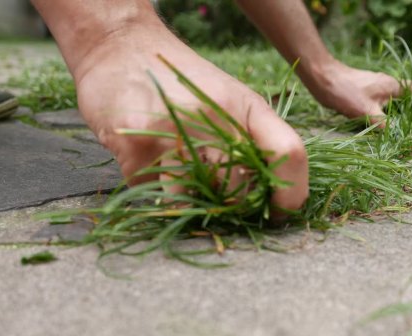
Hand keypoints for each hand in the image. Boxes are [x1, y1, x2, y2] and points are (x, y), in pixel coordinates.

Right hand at [72, 24, 308, 211]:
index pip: (290, 153)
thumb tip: (274, 203)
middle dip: (233, 204)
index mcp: (247, 107)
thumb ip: (255, 141)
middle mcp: (216, 119)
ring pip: (199, 203)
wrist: (119, 47)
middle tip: (216, 191)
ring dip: (192, 199)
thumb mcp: (230, 100)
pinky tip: (150, 158)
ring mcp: (175, 135)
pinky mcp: (139, 151)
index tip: (280, 212)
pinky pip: (159, 196)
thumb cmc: (181, 84)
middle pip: (242, 191)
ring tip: (178, 167)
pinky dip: (157, 187)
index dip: (293, 194)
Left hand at [303, 61, 411, 125]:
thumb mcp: (366, 112)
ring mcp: (380, 91)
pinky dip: (399, 118)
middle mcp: (391, 87)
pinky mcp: (370, 96)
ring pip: (405, 104)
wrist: (321, 77)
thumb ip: (384, 127)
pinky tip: (396, 130)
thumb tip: (399, 143)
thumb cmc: (344, 90)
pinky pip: (392, 108)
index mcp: (395, 86)